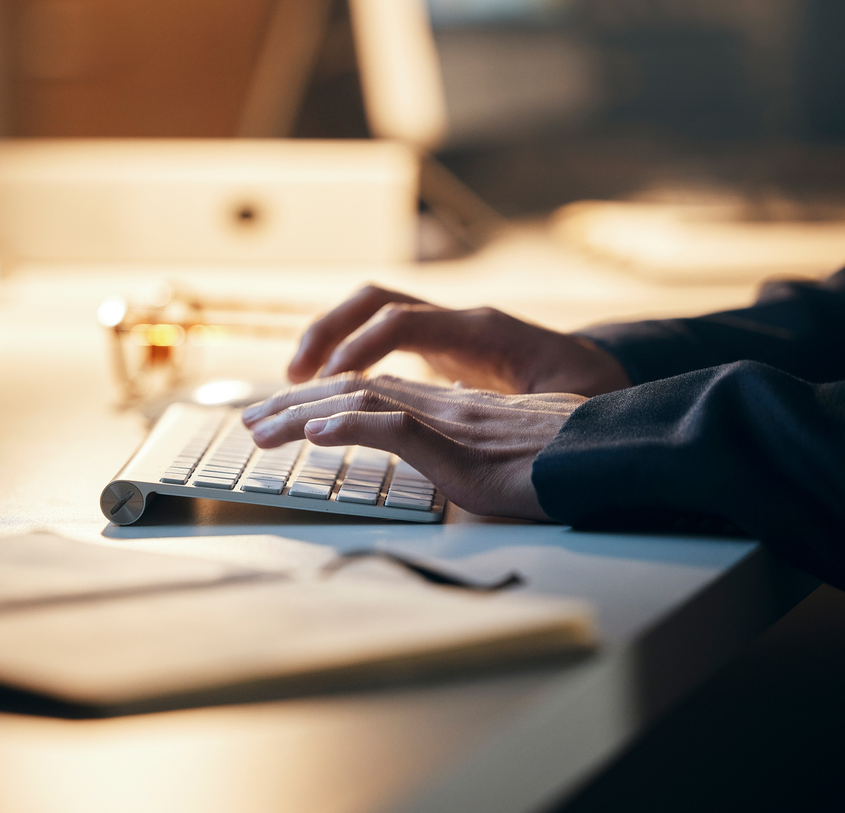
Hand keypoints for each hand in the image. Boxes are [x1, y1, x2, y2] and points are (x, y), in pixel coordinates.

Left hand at [242, 373, 585, 519]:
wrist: (610, 456)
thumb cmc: (563, 461)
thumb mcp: (501, 453)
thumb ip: (463, 453)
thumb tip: (443, 470)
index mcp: (446, 406)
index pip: (369, 392)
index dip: (319, 401)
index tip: (282, 418)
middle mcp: (438, 404)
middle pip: (350, 391)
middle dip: (292, 404)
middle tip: (250, 422)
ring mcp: (446, 421)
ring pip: (357, 404)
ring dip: (300, 417)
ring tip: (260, 432)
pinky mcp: (458, 447)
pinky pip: (394, 430)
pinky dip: (349, 430)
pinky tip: (314, 438)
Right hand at [287, 285, 629, 396]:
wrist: (608, 380)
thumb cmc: (590, 396)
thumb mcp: (566, 405)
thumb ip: (526, 414)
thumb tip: (487, 425)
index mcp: (484, 330)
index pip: (404, 321)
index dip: (360, 349)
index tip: (329, 385)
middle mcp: (459, 320)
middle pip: (376, 301)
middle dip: (326, 334)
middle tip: (291, 381)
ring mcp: (448, 330)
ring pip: (371, 313)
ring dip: (328, 341)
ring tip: (294, 384)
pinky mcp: (442, 349)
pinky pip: (381, 338)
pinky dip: (347, 357)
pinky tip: (326, 393)